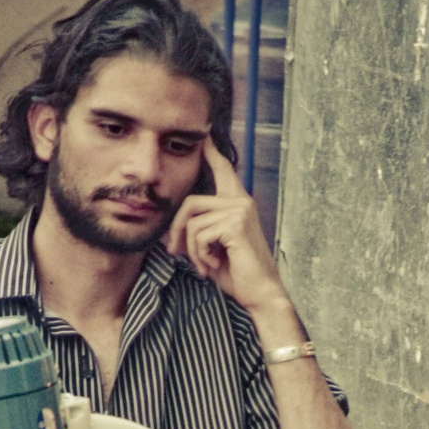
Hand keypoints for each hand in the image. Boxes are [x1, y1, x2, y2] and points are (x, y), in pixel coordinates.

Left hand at [166, 138, 288, 312]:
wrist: (260, 294)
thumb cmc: (238, 274)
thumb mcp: (211, 250)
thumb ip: (196, 234)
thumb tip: (167, 234)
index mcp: (237, 203)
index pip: (223, 170)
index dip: (212, 153)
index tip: (205, 134)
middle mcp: (240, 201)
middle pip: (190, 203)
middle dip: (177, 230)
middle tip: (175, 252)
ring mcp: (239, 210)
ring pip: (193, 222)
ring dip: (192, 250)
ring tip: (206, 265)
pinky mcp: (235, 223)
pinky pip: (200, 234)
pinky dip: (200, 255)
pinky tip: (214, 265)